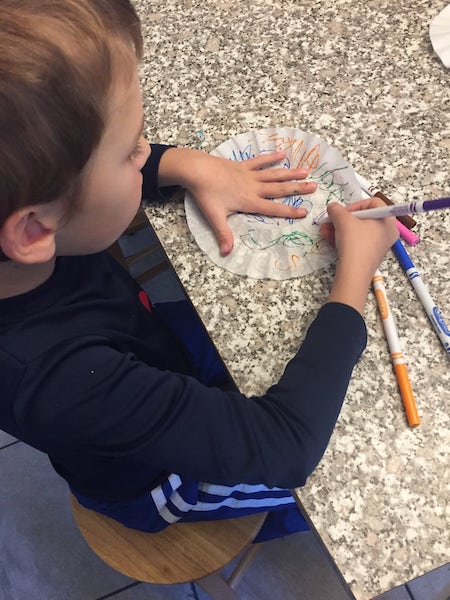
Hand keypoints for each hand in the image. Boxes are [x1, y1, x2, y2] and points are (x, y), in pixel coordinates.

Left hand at [161, 149, 316, 255]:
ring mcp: (249, 174)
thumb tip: (227, 253)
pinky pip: (260, 161)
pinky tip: (283, 154)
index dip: (289, 211)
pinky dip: (271, 158)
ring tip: (306, 171)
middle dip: (298, 189)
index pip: (273, 209)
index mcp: (249, 202)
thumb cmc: (205, 194)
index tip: (304, 212)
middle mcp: (253, 187)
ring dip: (290, 173)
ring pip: (274, 174)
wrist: (197, 170)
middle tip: (314, 187)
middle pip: (279, 189)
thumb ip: (223, 234)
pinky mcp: (242, 165)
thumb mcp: (214, 217)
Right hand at [321, 198, 398, 314]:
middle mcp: (387, 232)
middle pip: (364, 217)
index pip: (373, 203)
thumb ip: (337, 210)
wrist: (354, 273)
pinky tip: (328, 238)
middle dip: (343, 218)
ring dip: (339, 228)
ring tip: (324, 230)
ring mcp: (379, 244)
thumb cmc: (354, 242)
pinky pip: (357, 241)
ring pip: (357, 230)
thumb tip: (332, 207)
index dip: (355, 204)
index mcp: (388, 220)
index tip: (342, 212)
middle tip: (330, 220)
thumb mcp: (344, 221)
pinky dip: (343, 238)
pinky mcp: (369, 254)